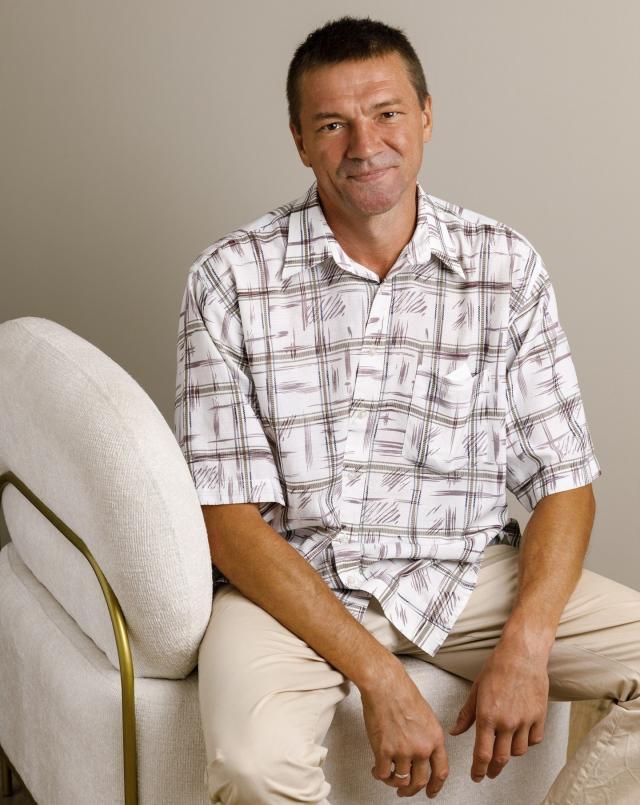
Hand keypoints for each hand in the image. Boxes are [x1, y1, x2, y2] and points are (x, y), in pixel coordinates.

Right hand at [360, 660, 448, 798]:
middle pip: (420, 781)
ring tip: (387, 776)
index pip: (441, 771)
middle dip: (412, 790)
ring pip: (401, 780)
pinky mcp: (384, 751)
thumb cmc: (401, 691)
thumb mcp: (426, 715)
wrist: (385, 684)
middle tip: (405, 791)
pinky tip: (376, 769)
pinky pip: (383, 773)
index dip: (436, 786)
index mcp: (435, 738)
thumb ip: (426, 736)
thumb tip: (423, 750)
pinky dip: (379, 774)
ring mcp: (403, 751)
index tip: (431, 792)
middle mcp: (421, 747)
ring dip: (393, 782)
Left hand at [447, 640, 549, 782]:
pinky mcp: (539, 716)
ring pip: (518, 751)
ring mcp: (525, 721)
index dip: (478, 769)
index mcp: (487, 716)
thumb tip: (455, 731)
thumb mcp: (476, 690)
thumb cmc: (497, 667)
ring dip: (510, 754)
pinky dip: (527, 742)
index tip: (476, 776)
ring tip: (504, 748)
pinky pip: (534, 740)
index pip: (482, 753)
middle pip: (501, 759)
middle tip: (489, 772)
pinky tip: (521, 736)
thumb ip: (466, 715)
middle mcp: (507, 722)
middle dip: (493, 770)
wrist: (522, 654)